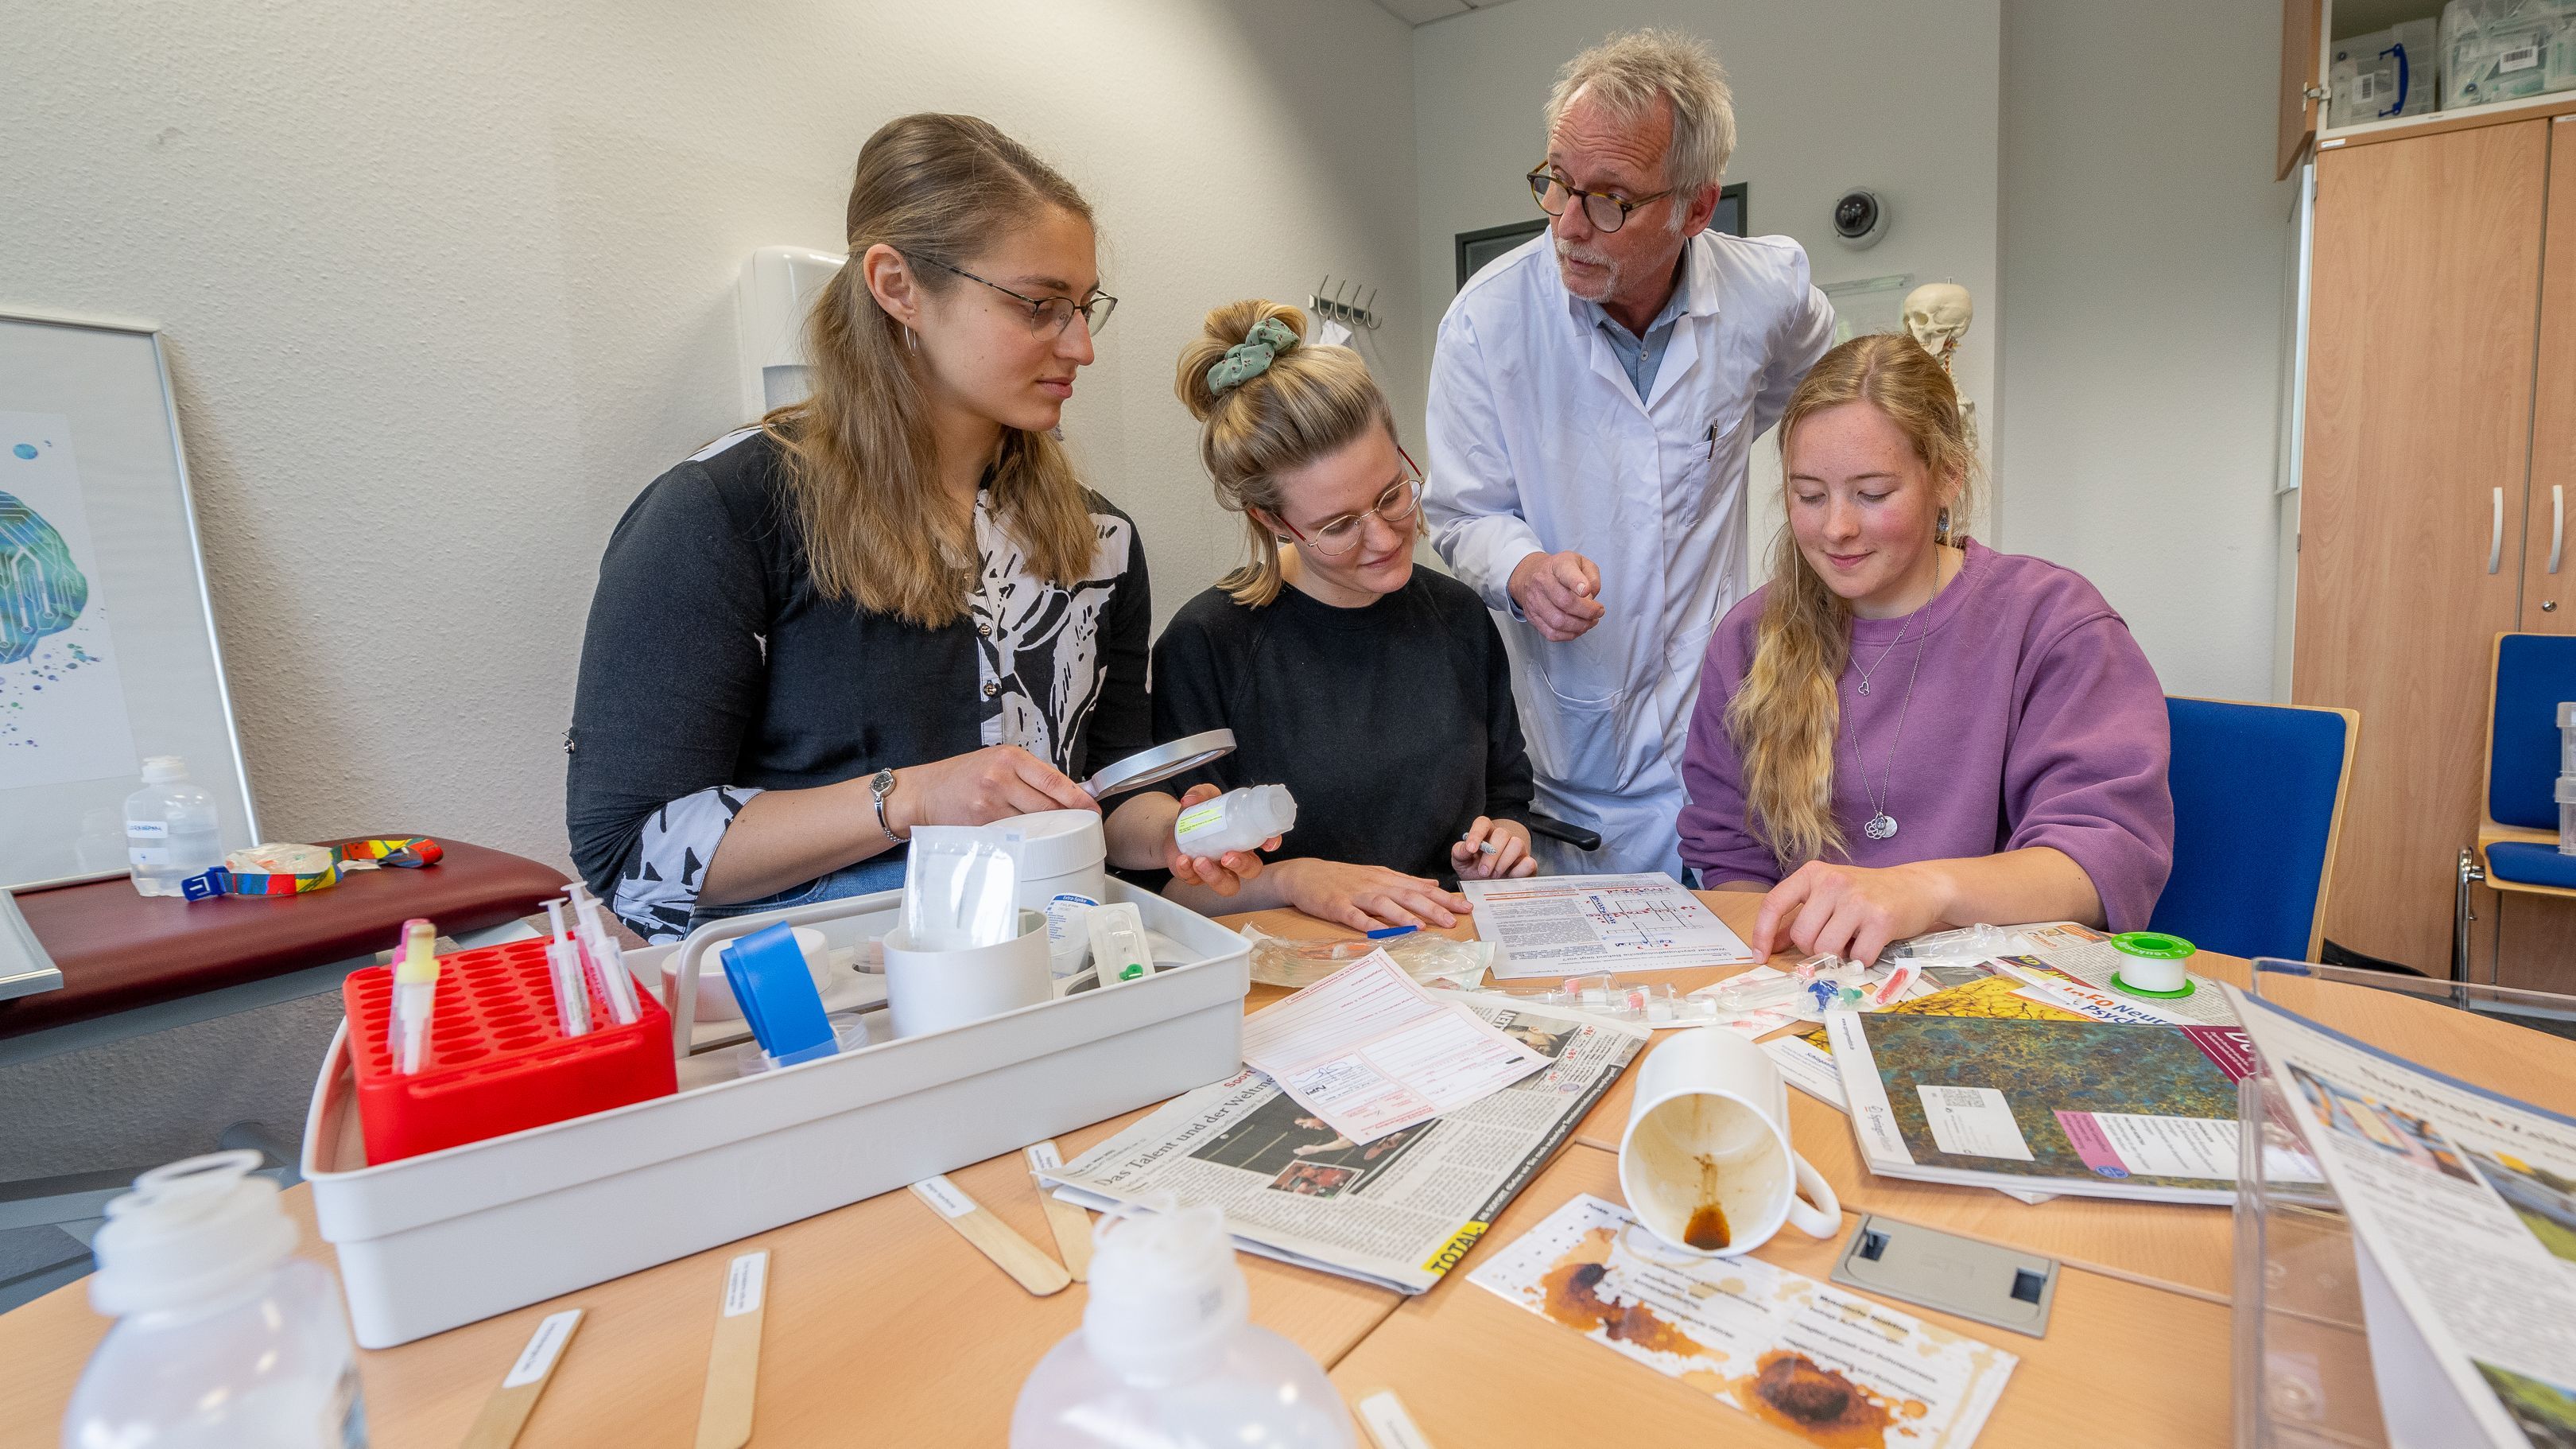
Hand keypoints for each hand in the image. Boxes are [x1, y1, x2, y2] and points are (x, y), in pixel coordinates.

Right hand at [888, 746, 1095, 832]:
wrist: (923, 792)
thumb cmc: (960, 777)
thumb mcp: (994, 761)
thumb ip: (1026, 774)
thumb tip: (1063, 793)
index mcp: (1009, 757)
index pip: (1054, 780)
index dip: (1078, 797)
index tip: (1092, 808)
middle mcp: (1000, 777)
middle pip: (1047, 805)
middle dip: (1065, 818)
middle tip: (1077, 825)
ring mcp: (990, 803)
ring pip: (1032, 823)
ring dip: (1045, 832)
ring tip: (1051, 834)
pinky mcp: (980, 824)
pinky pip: (1012, 835)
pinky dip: (1023, 839)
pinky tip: (1026, 841)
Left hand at [1162, 783, 1271, 896]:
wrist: (1173, 829)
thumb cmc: (1198, 815)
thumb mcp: (1203, 799)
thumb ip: (1200, 793)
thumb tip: (1190, 799)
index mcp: (1245, 836)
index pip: (1266, 840)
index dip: (1272, 842)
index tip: (1268, 844)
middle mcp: (1236, 856)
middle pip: (1252, 870)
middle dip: (1243, 866)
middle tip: (1228, 856)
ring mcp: (1218, 871)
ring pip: (1229, 886)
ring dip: (1216, 877)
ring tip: (1200, 861)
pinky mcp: (1197, 877)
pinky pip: (1196, 882)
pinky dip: (1189, 872)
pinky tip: (1182, 861)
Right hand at [1278, 858, 1469, 931]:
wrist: (1305, 874)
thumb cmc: (1342, 878)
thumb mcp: (1377, 875)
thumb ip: (1404, 881)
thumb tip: (1433, 885)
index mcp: (1386, 879)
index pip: (1421, 888)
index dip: (1444, 898)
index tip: (1466, 906)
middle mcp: (1375, 885)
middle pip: (1408, 895)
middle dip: (1432, 907)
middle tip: (1454, 918)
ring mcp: (1355, 895)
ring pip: (1384, 904)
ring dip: (1404, 915)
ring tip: (1424, 926)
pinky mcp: (1337, 906)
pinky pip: (1354, 916)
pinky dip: (1368, 924)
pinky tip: (1380, 933)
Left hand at [1452, 816, 1537, 880]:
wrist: (1488, 887)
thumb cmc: (1474, 870)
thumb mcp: (1461, 863)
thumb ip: (1460, 852)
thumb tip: (1466, 848)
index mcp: (1485, 833)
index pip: (1482, 823)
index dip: (1476, 833)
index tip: (1471, 849)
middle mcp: (1503, 838)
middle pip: (1502, 833)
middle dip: (1491, 855)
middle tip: (1483, 872)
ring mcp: (1518, 849)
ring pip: (1517, 843)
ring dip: (1504, 862)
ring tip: (1494, 876)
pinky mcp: (1528, 864)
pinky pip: (1529, 862)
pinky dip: (1518, 871)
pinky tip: (1509, 878)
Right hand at [1507, 550, 1604, 641]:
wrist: (1530, 575)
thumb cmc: (1559, 571)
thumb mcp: (1580, 562)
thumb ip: (1592, 576)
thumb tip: (1592, 595)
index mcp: (1557, 565)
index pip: (1566, 573)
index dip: (1577, 583)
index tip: (1587, 591)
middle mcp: (1542, 582)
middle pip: (1565, 602)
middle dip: (1587, 612)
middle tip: (1598, 612)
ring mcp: (1535, 601)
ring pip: (1558, 621)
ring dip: (1580, 626)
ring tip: (1590, 622)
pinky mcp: (1532, 617)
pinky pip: (1552, 633)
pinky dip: (1569, 635)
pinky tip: (1577, 628)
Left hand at [1749, 860, 1951, 966]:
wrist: (1917, 887)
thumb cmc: (1867, 894)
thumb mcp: (1828, 897)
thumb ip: (1799, 918)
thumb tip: (1770, 945)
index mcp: (1814, 873)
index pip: (1774, 903)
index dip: (1763, 934)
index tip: (1761, 957)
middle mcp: (1833, 882)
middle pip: (1802, 936)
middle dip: (1815, 948)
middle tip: (1836, 938)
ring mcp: (1857, 900)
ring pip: (1827, 949)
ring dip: (1838, 955)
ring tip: (1853, 939)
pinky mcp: (1881, 919)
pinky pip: (1857, 958)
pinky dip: (1862, 961)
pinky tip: (1871, 943)